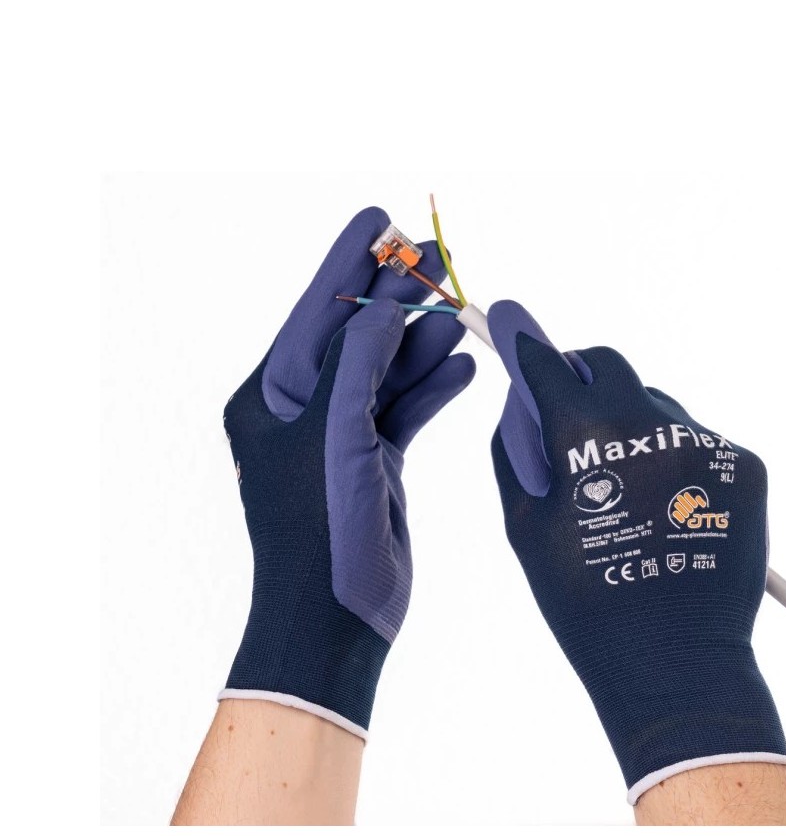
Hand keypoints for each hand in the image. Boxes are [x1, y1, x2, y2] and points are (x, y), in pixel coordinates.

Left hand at [220, 207, 474, 737]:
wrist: (332, 616)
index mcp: (272, 397)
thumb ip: (358, 365)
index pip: (315, 312)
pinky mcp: (375, 463)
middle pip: (357, 335)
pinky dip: (434, 388)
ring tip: (460, 311)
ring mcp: (340, 437)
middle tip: (438, 258)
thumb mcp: (332, 436)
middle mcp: (303, 411)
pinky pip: (407, 410)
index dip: (348, 262)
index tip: (379, 219)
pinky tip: (462, 366)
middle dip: (396, 297)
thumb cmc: (315, 530)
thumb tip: (384, 310)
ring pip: (387, 371)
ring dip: (422, 342)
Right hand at [487, 301, 785, 803]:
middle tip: (569, 418)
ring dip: (632, 426)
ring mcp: (705, 443)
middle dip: (582, 378)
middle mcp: (653, 424)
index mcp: (589, 437)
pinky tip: (665, 510)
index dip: (525, 343)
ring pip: (656, 405)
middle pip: (609, 364)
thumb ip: (517, 447)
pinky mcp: (745, 467)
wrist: (675, 664)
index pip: (550, 363)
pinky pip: (696, 441)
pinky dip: (674, 460)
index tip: (511, 322)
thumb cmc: (586, 603)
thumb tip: (523, 394)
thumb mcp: (525, 528)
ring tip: (626, 495)